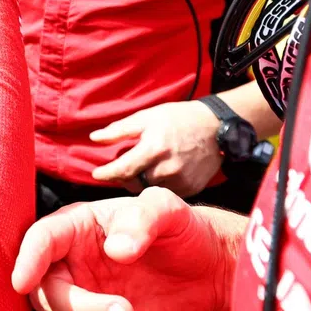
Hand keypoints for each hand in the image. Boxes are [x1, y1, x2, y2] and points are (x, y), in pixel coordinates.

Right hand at [11, 188, 241, 310]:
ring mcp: (82, 299)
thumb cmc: (181, 230)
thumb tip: (117, 250)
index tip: (22, 283)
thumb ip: (144, 220)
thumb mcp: (168, 211)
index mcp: (78, 227)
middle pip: (45, 295)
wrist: (205, 269)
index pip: (42, 239)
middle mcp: (71, 264)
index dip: (27, 260)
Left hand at [90, 101, 223, 196]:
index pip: (123, 169)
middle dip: (122, 177)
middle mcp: (167, 169)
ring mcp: (181, 181)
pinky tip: (158, 173)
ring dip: (139, 182)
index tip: (96, 174)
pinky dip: (156, 185)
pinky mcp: (191, 189)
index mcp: (154, 148)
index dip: (106, 174)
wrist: (216, 128)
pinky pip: (165, 193)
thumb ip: (119, 130)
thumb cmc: (178, 119)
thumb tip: (94, 138)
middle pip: (133, 183)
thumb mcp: (147, 117)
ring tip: (141, 168)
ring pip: (149, 190)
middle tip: (122, 167)